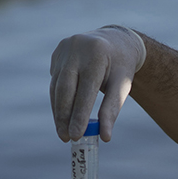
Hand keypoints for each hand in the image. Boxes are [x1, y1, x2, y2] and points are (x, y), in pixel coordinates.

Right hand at [50, 25, 145, 142]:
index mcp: (97, 54)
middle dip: (64, 116)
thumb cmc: (120, 66)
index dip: (79, 114)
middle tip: (66, 138)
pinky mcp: (58, 53)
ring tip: (63, 132)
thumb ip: (112, 109)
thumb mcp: (122, 85)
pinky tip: (61, 115)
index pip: (85, 90)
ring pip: (56, 86)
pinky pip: (55, 80)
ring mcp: (65, 49)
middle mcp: (77, 48)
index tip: (76, 136)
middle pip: (65, 88)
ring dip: (58, 111)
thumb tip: (105, 137)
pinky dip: (57, 99)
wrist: (115, 40)